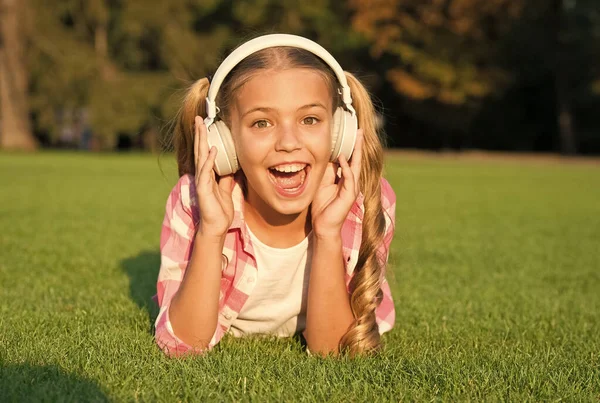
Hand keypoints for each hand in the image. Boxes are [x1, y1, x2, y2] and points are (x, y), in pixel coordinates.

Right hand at [193, 116, 234, 237]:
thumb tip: (234, 166)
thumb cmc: (220, 210)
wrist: (216, 226)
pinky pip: (206, 172)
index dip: (205, 138)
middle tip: (200, 118)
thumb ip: (228, 177)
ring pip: (201, 157)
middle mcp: (202, 175)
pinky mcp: (203, 190)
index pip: (205, 152)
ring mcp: (201, 182)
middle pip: (200, 150)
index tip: (206, 124)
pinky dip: (209, 160)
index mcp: (208, 174)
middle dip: (200, 134)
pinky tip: (211, 149)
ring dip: (201, 141)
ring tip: (202, 126)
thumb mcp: (227, 189)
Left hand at [311, 129, 362, 237]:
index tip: (351, 133)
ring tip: (357, 138)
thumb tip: (329, 157)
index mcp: (345, 179)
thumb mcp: (323, 183)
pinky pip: (349, 178)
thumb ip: (328, 171)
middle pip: (356, 160)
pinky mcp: (350, 195)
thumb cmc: (322, 205)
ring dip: (356, 152)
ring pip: (356, 166)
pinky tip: (343, 158)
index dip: (350, 147)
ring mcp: (352, 188)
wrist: (324, 225)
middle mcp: (351, 182)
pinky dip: (346, 168)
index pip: (349, 159)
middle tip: (360, 131)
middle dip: (358, 145)